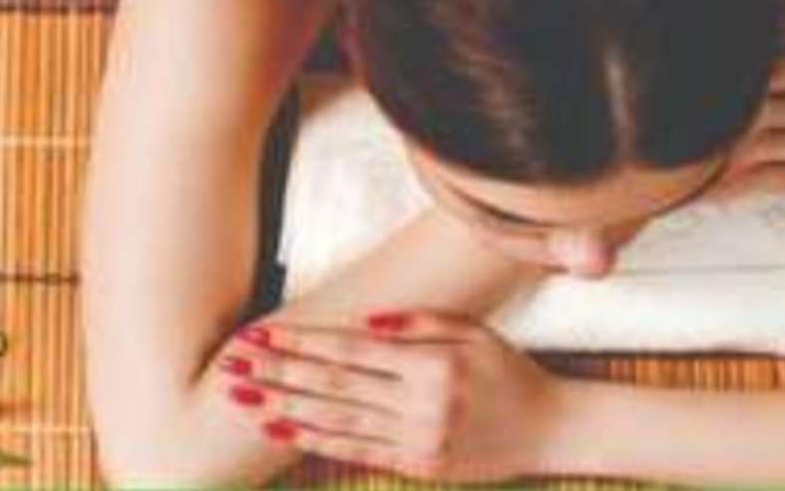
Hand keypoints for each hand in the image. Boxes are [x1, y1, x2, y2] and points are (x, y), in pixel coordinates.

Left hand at [215, 311, 560, 482]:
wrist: (553, 430)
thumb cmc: (508, 372)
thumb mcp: (472, 332)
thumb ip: (416, 322)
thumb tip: (360, 319)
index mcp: (433, 363)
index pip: (350, 350)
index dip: (300, 343)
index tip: (259, 335)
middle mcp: (422, 403)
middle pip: (333, 385)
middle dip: (277, 374)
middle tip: (231, 365)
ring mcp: (419, 439)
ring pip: (336, 421)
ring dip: (283, 410)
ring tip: (240, 400)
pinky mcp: (419, 466)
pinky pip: (357, 451)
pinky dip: (314, 441)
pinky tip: (281, 430)